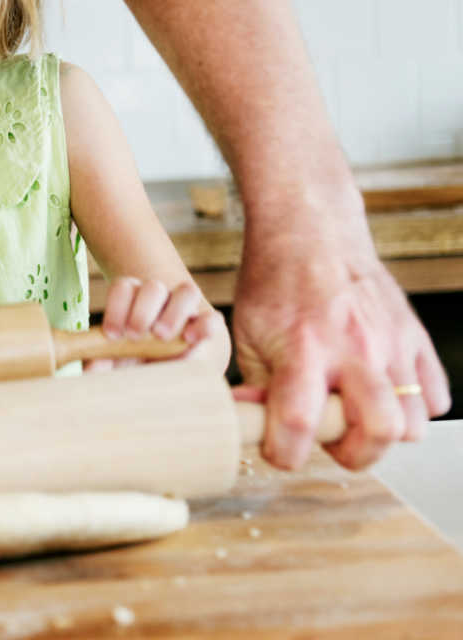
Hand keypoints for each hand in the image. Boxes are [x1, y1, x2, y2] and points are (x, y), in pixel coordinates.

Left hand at [86, 276, 230, 371]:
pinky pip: (212, 317)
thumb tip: (90, 369)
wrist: (174, 364)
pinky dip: (204, 326)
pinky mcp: (209, 323)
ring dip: (173, 313)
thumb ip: (103, 362)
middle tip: (135, 336)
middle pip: (153, 287)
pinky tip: (190, 339)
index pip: (124, 287)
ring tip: (161, 336)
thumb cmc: (139, 356)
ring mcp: (187, 307)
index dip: (116, 306)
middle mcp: (162, 297)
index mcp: (135, 298)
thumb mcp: (120, 359)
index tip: (111, 334)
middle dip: (142, 310)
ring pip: (187, 292)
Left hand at [232, 211, 450, 471]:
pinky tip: (381, 390)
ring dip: (383, 432)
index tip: (278, 450)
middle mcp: (353, 348)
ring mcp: (390, 343)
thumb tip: (254, 422)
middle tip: (328, 437)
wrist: (310, 230)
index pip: (298, 423)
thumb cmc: (274, 278)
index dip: (284, 453)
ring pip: (412, 423)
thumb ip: (256, 382)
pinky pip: (434, 397)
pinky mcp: (414, 337)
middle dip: (350, 453)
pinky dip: (413, 407)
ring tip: (354, 412)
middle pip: (376, 433)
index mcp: (302, 347)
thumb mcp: (247, 329)